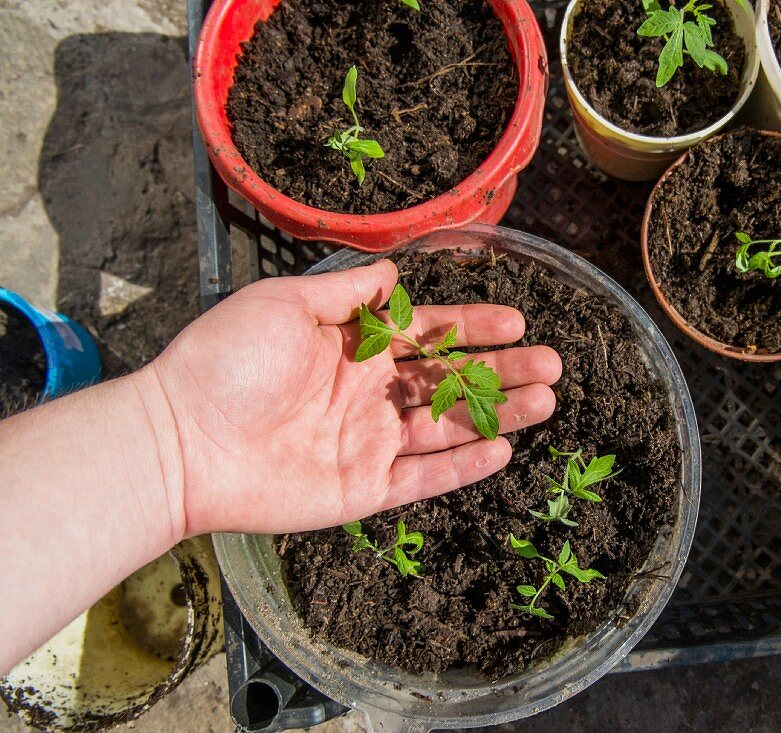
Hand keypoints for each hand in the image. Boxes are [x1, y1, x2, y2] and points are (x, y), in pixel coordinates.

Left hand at [145, 260, 560, 536]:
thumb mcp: (284, 304)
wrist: (181, 441)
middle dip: (503, 371)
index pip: (429, 333)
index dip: (474, 327)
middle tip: (552, 365)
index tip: (516, 321)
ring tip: (547, 401)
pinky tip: (502, 450)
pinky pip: (423, 477)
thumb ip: (345, 292)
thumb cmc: (225, 362)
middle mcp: (369, 392)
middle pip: (451, 380)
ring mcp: (369, 442)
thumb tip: (393, 273)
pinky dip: (463, 466)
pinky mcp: (363, 488)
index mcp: (353, 347)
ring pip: (449, 427)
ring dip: (499, 415)